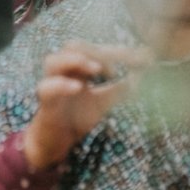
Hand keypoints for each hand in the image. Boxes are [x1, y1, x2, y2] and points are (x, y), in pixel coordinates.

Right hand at [21, 43, 147, 169]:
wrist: (56, 142)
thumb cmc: (77, 117)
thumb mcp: (104, 101)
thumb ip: (121, 88)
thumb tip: (143, 75)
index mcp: (77, 68)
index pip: (93, 49)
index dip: (117, 51)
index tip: (140, 59)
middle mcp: (63, 72)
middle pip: (72, 47)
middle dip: (95, 52)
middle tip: (116, 67)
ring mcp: (51, 85)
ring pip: (53, 61)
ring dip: (74, 60)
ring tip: (96, 69)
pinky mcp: (46, 103)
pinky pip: (46, 88)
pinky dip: (60, 85)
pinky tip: (78, 88)